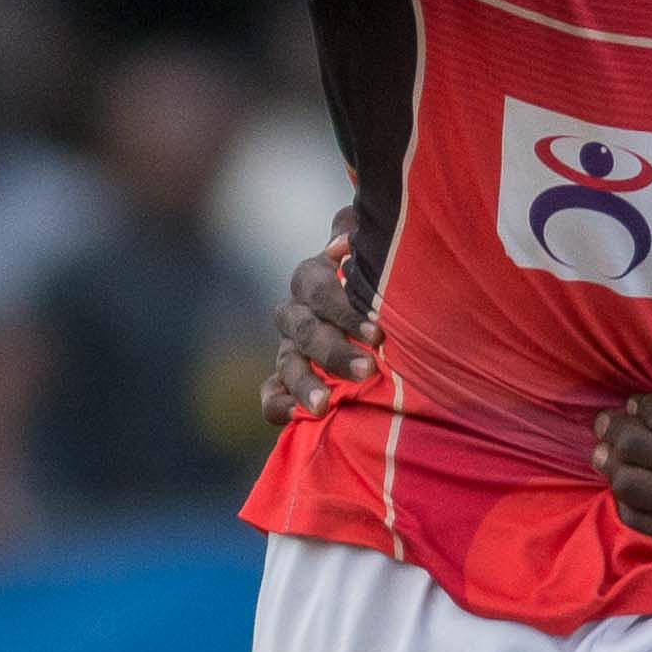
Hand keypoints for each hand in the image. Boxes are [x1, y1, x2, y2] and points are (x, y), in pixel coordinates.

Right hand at [259, 216, 379, 427]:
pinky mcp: (287, 379)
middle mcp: (297, 312)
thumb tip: (343, 243)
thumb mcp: (374, 250)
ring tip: (323, 407)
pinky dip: (277, 405)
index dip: (346, 311)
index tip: (378, 335)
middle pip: (305, 331)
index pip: (320, 291)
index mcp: (314, 278)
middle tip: (367, 371)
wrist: (379, 313)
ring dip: (304, 384)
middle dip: (335, 352)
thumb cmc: (381, 276)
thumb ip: (356, 234)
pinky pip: (271, 393)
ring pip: (287, 364)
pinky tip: (293, 418)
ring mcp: (290, 348)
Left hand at [593, 388, 651, 585]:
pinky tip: (627, 492)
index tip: (635, 404)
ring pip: (627, 481)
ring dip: (613, 465)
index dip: (640, 405)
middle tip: (607, 424)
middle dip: (614, 429)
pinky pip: (637, 519)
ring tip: (609, 456)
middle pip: (635, 443)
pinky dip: (624, 502)